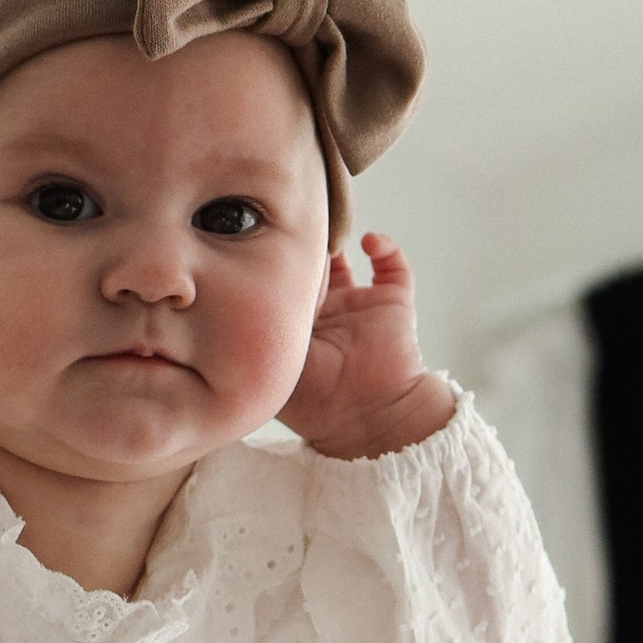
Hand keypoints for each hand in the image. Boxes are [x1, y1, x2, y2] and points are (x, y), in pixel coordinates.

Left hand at [280, 238, 457, 461]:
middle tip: (289, 224)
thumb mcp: (273, 355)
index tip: (260, 238)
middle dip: (298, 245)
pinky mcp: (392, 302)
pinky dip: (386, 247)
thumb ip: (262, 320)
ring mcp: (358, 306)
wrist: (367, 418)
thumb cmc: (314, 401)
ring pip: (344, 258)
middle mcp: (324, 313)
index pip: (276, 283)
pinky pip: (393, 265)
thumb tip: (248, 281)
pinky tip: (370, 241)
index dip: (268, 261)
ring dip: (335, 238)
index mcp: (294, 326)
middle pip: (306, 265)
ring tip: (325, 226)